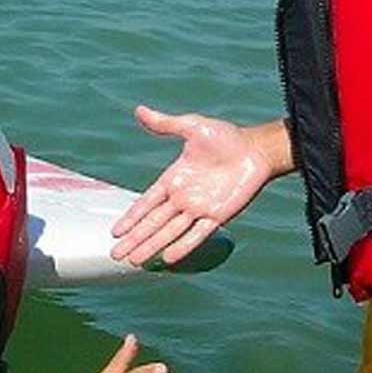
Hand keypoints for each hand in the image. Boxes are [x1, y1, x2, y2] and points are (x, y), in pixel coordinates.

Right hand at [110, 105, 274, 265]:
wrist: (256, 150)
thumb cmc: (226, 137)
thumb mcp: (192, 127)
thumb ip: (166, 124)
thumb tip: (139, 110)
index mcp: (174, 178)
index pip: (146, 202)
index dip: (131, 217)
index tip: (115, 231)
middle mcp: (183, 197)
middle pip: (153, 222)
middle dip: (134, 238)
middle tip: (115, 255)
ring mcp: (199, 208)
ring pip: (170, 232)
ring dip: (152, 246)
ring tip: (134, 262)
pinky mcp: (217, 216)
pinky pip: (197, 234)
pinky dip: (183, 246)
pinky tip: (167, 259)